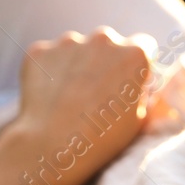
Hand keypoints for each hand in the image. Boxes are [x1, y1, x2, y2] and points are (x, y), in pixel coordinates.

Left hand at [8, 28, 152, 184]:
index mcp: (135, 54)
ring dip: (77, 63)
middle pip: (109, 43)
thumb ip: (141, 93)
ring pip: (77, 47)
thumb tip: (138, 87)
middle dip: (106, 60)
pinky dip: (50, 70)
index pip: (144, 45)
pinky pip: (50, 56)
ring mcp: (69, 42)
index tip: (130, 78)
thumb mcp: (139, 119)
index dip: (137, 64)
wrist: (51, 145)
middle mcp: (104, 39)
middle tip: (97, 91)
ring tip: (71, 96)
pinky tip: (50, 95)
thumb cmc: (102, 138)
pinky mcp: (40, 50)